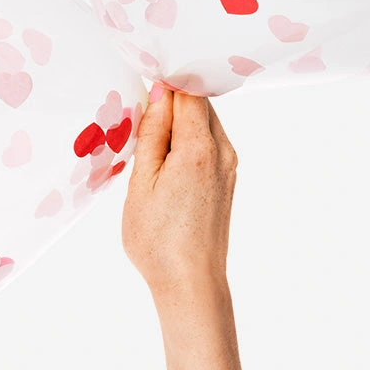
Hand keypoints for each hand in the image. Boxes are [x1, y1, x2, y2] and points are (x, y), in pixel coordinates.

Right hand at [122, 83, 237, 298]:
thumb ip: (152, 133)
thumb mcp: (142, 181)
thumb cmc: (158, 239)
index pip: (188, 91)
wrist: (191, 283)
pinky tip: (165, 167)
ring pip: (204, 123)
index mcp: (199, 147)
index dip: (165, 85)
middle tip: (140, 126)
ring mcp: (229, 165)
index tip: (142, 93)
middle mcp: (223, 151)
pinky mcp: (227, 179)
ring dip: (178, 125)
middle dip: (171, 105)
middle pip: (199, 104)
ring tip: (150, 153)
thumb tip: (160, 92)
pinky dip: (186, 143)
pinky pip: (208, 144)